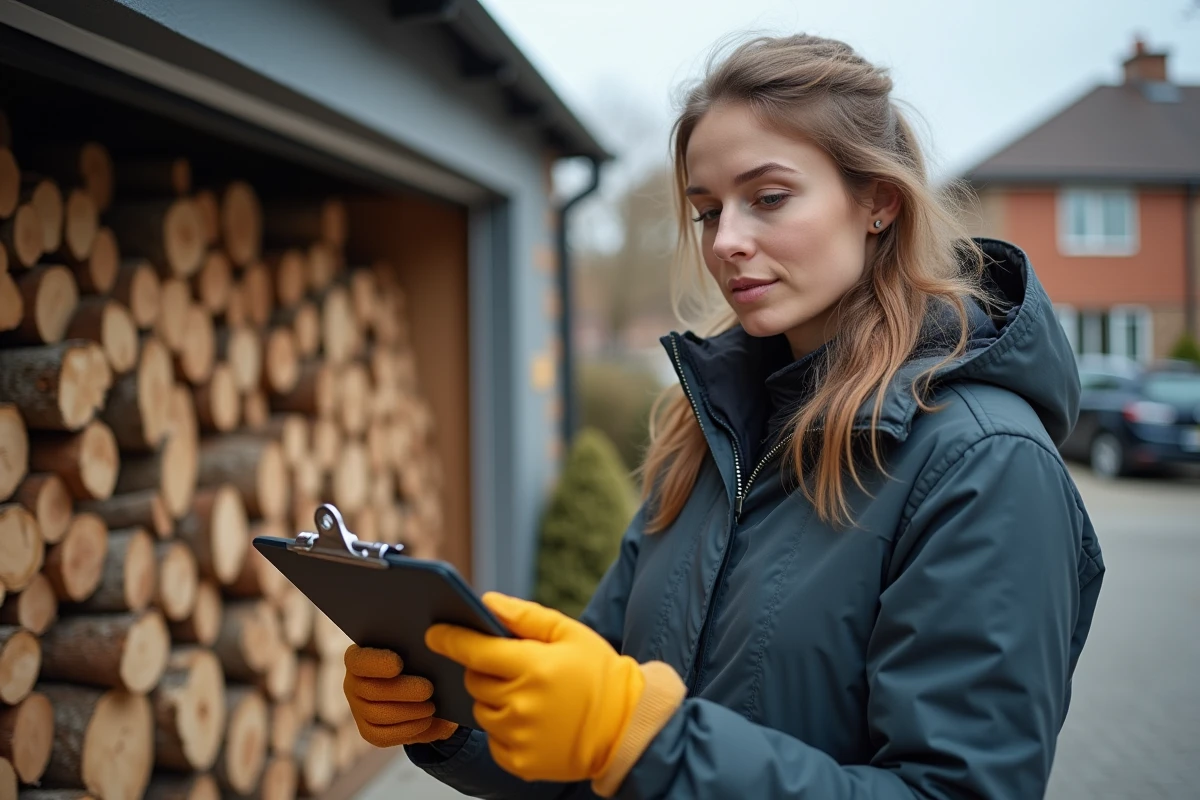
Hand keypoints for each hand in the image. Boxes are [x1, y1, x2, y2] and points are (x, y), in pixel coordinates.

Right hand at [343, 644, 458, 746]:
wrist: (424, 691)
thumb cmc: (420, 663)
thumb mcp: (420, 656)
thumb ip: (422, 656)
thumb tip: (436, 660)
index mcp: (359, 657)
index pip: (359, 661)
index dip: (376, 663)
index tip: (398, 664)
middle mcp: (353, 683)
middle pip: (370, 690)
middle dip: (401, 691)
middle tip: (428, 689)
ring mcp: (358, 709)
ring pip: (376, 714)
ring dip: (407, 712)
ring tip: (431, 707)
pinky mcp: (368, 732)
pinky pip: (382, 735)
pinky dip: (407, 729)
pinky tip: (426, 721)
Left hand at [425, 592, 648, 783]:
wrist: (626, 727)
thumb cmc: (598, 674)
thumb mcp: (569, 633)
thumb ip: (525, 616)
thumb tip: (486, 602)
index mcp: (534, 667)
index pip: (475, 650)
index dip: (450, 638)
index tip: (433, 632)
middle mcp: (522, 704)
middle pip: (474, 680)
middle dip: (483, 669)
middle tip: (510, 666)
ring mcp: (519, 737)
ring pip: (480, 710)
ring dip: (493, 699)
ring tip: (526, 695)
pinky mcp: (520, 763)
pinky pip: (492, 738)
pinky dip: (503, 728)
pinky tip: (530, 720)